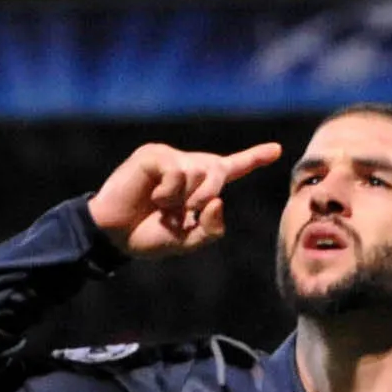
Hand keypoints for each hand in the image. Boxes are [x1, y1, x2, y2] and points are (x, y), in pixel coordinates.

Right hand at [88, 141, 283, 260]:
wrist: (114, 235)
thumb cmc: (147, 236)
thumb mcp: (186, 241)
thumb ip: (210, 229)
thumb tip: (218, 201)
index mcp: (199, 186)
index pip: (232, 168)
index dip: (254, 158)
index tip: (277, 150)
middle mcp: (189, 167)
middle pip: (219, 170)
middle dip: (209, 194)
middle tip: (187, 212)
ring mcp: (171, 158)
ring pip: (199, 171)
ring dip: (183, 197)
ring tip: (162, 206)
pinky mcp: (154, 155)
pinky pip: (177, 170)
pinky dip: (169, 191)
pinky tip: (154, 197)